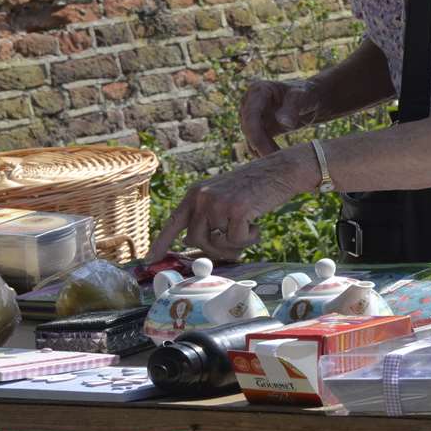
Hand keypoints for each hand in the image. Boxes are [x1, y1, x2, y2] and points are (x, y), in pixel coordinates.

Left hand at [145, 147, 315, 260]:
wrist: (281, 170)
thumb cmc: (256, 187)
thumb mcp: (224, 196)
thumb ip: (207, 217)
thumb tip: (194, 244)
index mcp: (196, 193)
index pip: (173, 222)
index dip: (161, 243)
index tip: (149, 259)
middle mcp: (202, 197)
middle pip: (195, 240)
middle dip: (214, 249)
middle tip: (234, 248)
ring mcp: (218, 203)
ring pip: (217, 243)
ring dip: (235, 245)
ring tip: (249, 229)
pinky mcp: (236, 210)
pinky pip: (237, 241)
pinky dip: (250, 239)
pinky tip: (258, 225)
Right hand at [242, 79, 321, 157]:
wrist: (310, 100)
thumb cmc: (306, 94)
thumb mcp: (302, 98)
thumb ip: (293, 108)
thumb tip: (282, 122)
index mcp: (258, 90)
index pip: (251, 115)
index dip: (257, 136)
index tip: (269, 153)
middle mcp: (249, 103)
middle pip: (248, 129)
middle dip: (261, 147)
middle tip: (280, 163)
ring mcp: (251, 116)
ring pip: (250, 138)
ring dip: (263, 152)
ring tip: (282, 163)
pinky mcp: (257, 128)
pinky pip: (255, 144)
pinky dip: (264, 153)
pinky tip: (279, 160)